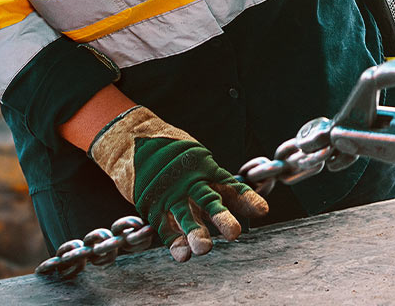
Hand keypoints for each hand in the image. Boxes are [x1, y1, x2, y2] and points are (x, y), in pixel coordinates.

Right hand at [86, 106, 271, 260]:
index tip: (262, 210)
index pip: (232, 187)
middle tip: (234, 233)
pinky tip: (182, 254)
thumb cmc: (174, 155)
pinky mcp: (153, 205)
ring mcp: (171, 194)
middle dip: (222, 217)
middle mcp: (191, 182)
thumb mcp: (201, 164)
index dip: (247, 199)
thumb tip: (258, 210)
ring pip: (185, 215)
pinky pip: (164, 226)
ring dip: (195, 232)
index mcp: (207, 170)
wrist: (132, 141)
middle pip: (209, 201)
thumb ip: (224, 188)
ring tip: (203, 248)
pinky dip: (173, 240)